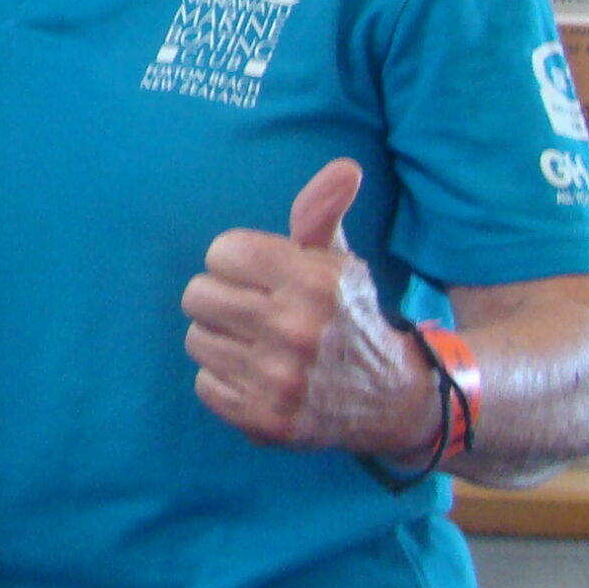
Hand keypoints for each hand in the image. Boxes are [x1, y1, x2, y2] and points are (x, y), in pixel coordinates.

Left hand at [180, 158, 431, 458]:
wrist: (393, 399)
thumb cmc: (351, 316)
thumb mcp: (339, 260)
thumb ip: (323, 211)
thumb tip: (345, 167)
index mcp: (313, 281)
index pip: (222, 252)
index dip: (234, 261)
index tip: (258, 276)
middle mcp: (296, 329)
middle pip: (196, 294)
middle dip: (219, 298)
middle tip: (249, 310)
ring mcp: (280, 379)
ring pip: (196, 339)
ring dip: (219, 339)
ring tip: (254, 344)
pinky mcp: (268, 420)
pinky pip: (204, 385)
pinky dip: (223, 381)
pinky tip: (255, 376)